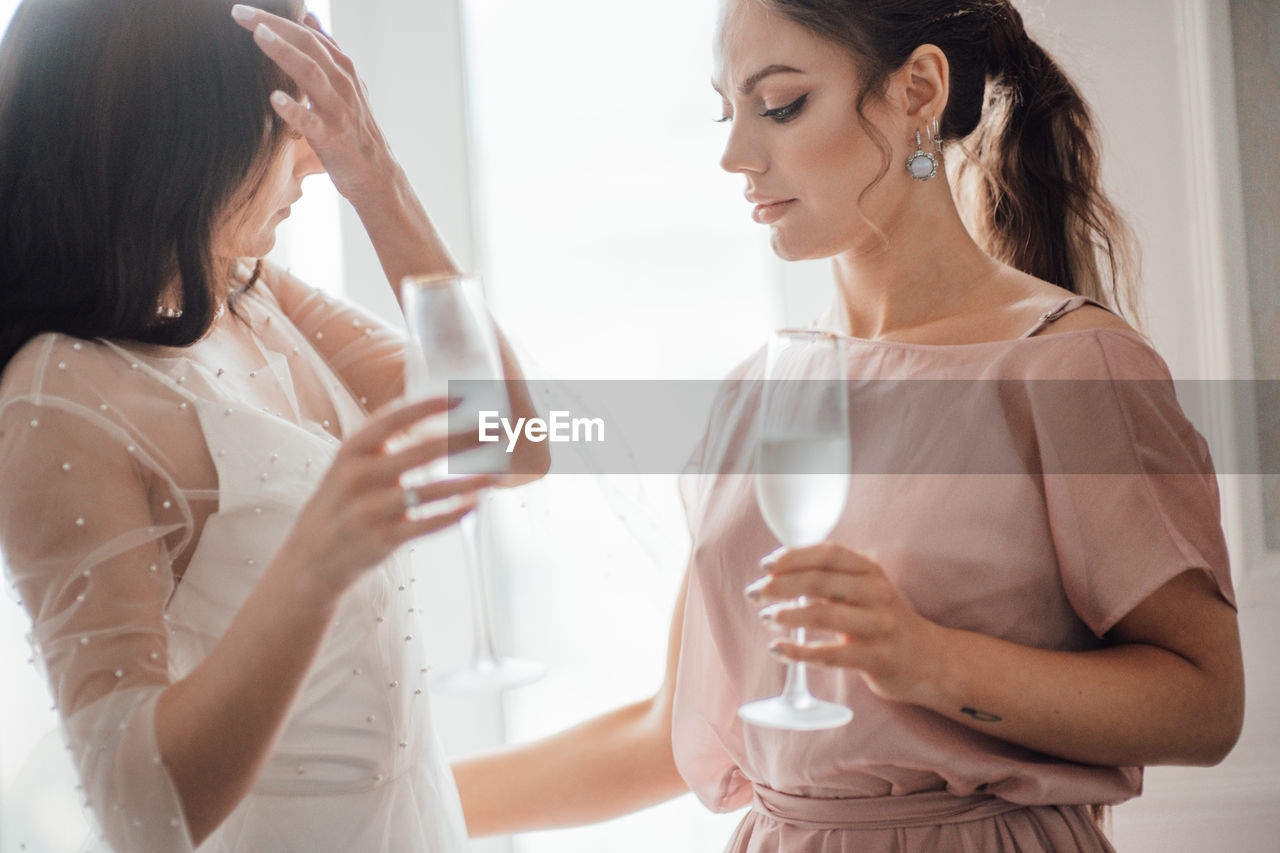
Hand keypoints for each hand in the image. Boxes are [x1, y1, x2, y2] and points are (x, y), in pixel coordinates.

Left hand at [230, 5, 398, 203]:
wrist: (377, 174)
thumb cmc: (355, 129)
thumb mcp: (346, 83)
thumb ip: (328, 50)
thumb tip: (309, 17)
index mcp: (342, 69)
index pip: (307, 34)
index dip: (277, 18)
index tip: (242, 10)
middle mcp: (342, 84)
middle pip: (307, 45)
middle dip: (273, 26)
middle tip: (239, 13)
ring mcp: (338, 111)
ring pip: (311, 74)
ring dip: (285, 54)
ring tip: (259, 36)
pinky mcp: (332, 139)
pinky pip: (311, 122)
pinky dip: (294, 110)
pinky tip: (274, 99)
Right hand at [280, 396, 494, 601]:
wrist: (311, 558)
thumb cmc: (344, 502)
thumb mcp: (353, 465)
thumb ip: (388, 444)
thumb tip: (441, 423)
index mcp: (352, 450)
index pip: (392, 419)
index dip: (428, 406)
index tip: (462, 398)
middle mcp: (357, 476)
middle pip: (420, 452)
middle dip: (463, 440)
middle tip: (496, 433)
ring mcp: (367, 510)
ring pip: (429, 491)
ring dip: (468, 483)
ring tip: (498, 475)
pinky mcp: (379, 540)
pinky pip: (425, 525)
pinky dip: (452, 514)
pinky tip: (475, 504)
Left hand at [745, 543, 945, 704]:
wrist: (929, 660)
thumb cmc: (883, 621)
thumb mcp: (865, 590)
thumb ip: (830, 579)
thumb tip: (777, 572)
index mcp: (870, 571)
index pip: (828, 554)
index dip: (794, 556)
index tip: (766, 565)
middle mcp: (877, 593)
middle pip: (819, 581)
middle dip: (779, 585)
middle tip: (754, 593)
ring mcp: (879, 626)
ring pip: (823, 615)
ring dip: (787, 615)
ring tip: (766, 618)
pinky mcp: (877, 658)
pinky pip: (830, 654)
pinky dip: (798, 652)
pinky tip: (778, 649)